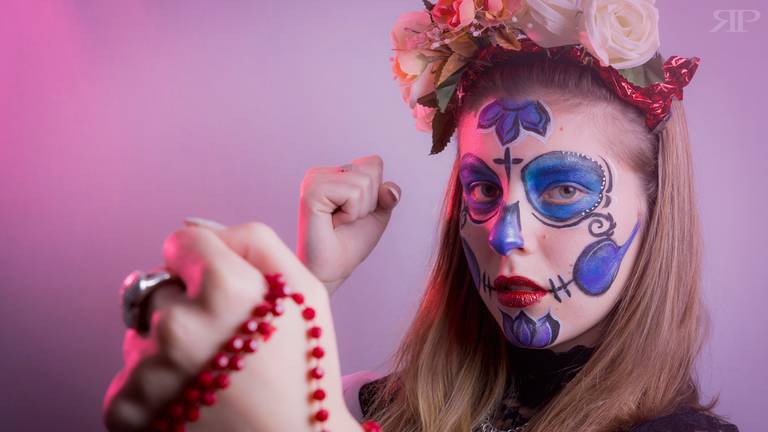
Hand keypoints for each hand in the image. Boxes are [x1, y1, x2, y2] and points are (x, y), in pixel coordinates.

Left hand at [103, 220, 359, 431]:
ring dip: (167, 350)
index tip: (222, 292)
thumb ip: (254, 240)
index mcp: (225, 288)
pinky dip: (152, 390)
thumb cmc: (302, 368)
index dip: (204, 264)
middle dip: (184, 308)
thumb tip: (194, 225)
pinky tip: (191, 401)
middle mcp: (180, 325)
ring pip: (140, 335)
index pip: (180, 241)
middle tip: (224, 344)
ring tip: (211, 378)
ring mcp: (149, 371)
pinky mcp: (126, 410)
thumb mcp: (304, 290)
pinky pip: (126, 378)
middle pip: (157, 288)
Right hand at [297, 155, 400, 294]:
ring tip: (339, 222)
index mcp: (334, 174)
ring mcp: (313, 180)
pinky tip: (333, 223)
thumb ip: (387, 195)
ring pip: (364, 181)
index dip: (376, 192)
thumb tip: (390, 189)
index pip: (373, 163)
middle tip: (346, 220)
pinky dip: (351, 213)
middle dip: (368, 202)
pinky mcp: (311, 191)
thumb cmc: (349, 243)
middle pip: (371, 170)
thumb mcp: (377, 214)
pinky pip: (352, 193)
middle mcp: (321, 173)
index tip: (355, 212)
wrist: (332, 270)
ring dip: (359, 209)